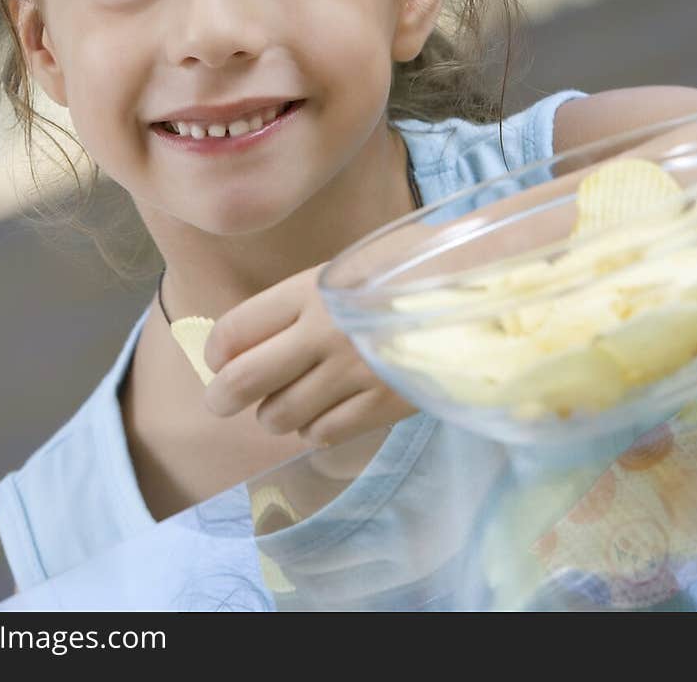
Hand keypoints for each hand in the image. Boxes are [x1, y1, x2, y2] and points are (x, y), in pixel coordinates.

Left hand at [202, 264, 419, 446]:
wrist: (481, 285)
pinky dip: (314, 428)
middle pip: (244, 381)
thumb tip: (258, 333)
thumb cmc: (414, 265)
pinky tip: (325, 412)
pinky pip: (324, 433)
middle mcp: (323, 333)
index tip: (217, 358)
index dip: (216, 351)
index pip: (235, 330)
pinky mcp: (381, 405)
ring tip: (285, 403)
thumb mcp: (352, 263)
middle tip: (221, 401)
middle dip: (222, 397)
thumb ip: (306, 296)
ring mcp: (352, 373)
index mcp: (312, 290)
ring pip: (281, 415)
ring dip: (274, 414)